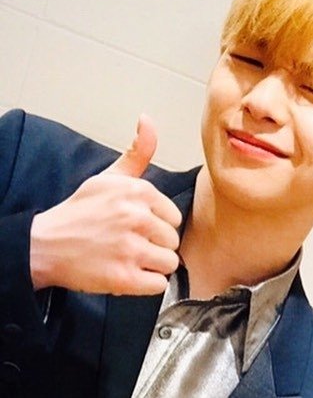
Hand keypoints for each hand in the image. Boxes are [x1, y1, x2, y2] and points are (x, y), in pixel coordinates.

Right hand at [30, 115, 180, 295]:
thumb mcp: (109, 176)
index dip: (158, 225)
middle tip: (130, 243)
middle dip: (155, 245)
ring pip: (169, 262)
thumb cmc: (81, 211)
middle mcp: (137, 218)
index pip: (174, 217)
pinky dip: (146, 283)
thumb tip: (147, 120)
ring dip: (152, 265)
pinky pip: (159, 284)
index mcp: (139, 192)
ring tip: (129, 258)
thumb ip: (137, 152)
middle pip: (172, 240)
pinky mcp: (123, 278)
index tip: (138, 226)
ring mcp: (130, 249)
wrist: (46, 244)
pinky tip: (129, 274)